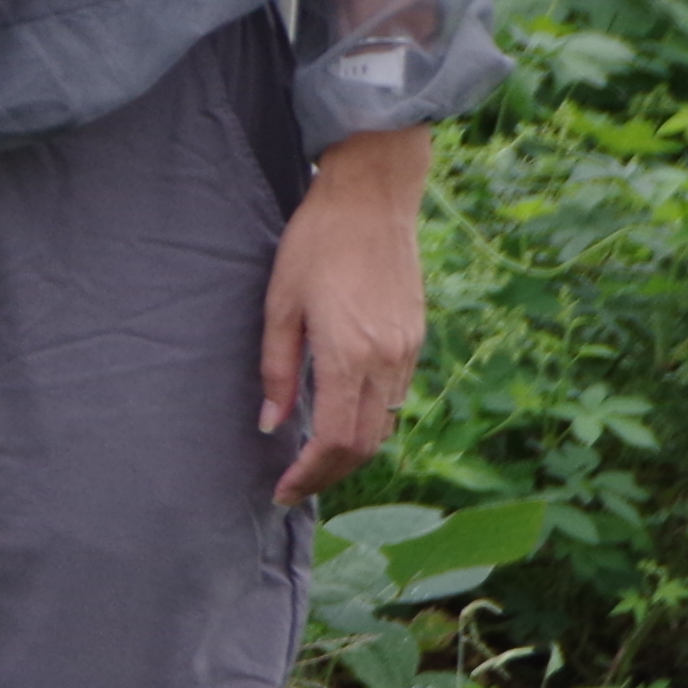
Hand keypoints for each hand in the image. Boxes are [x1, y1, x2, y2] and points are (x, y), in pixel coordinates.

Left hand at [261, 125, 432, 504]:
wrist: (373, 197)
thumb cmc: (316, 243)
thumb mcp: (280, 306)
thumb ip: (276, 371)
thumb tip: (271, 425)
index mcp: (349, 354)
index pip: (334, 440)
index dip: (309, 474)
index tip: (283, 490)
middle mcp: (387, 359)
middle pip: (364, 445)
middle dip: (328, 474)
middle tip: (295, 486)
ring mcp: (407, 350)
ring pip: (384, 426)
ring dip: (351, 453)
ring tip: (314, 463)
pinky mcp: (416, 338)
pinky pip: (396, 399)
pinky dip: (368, 423)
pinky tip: (340, 421)